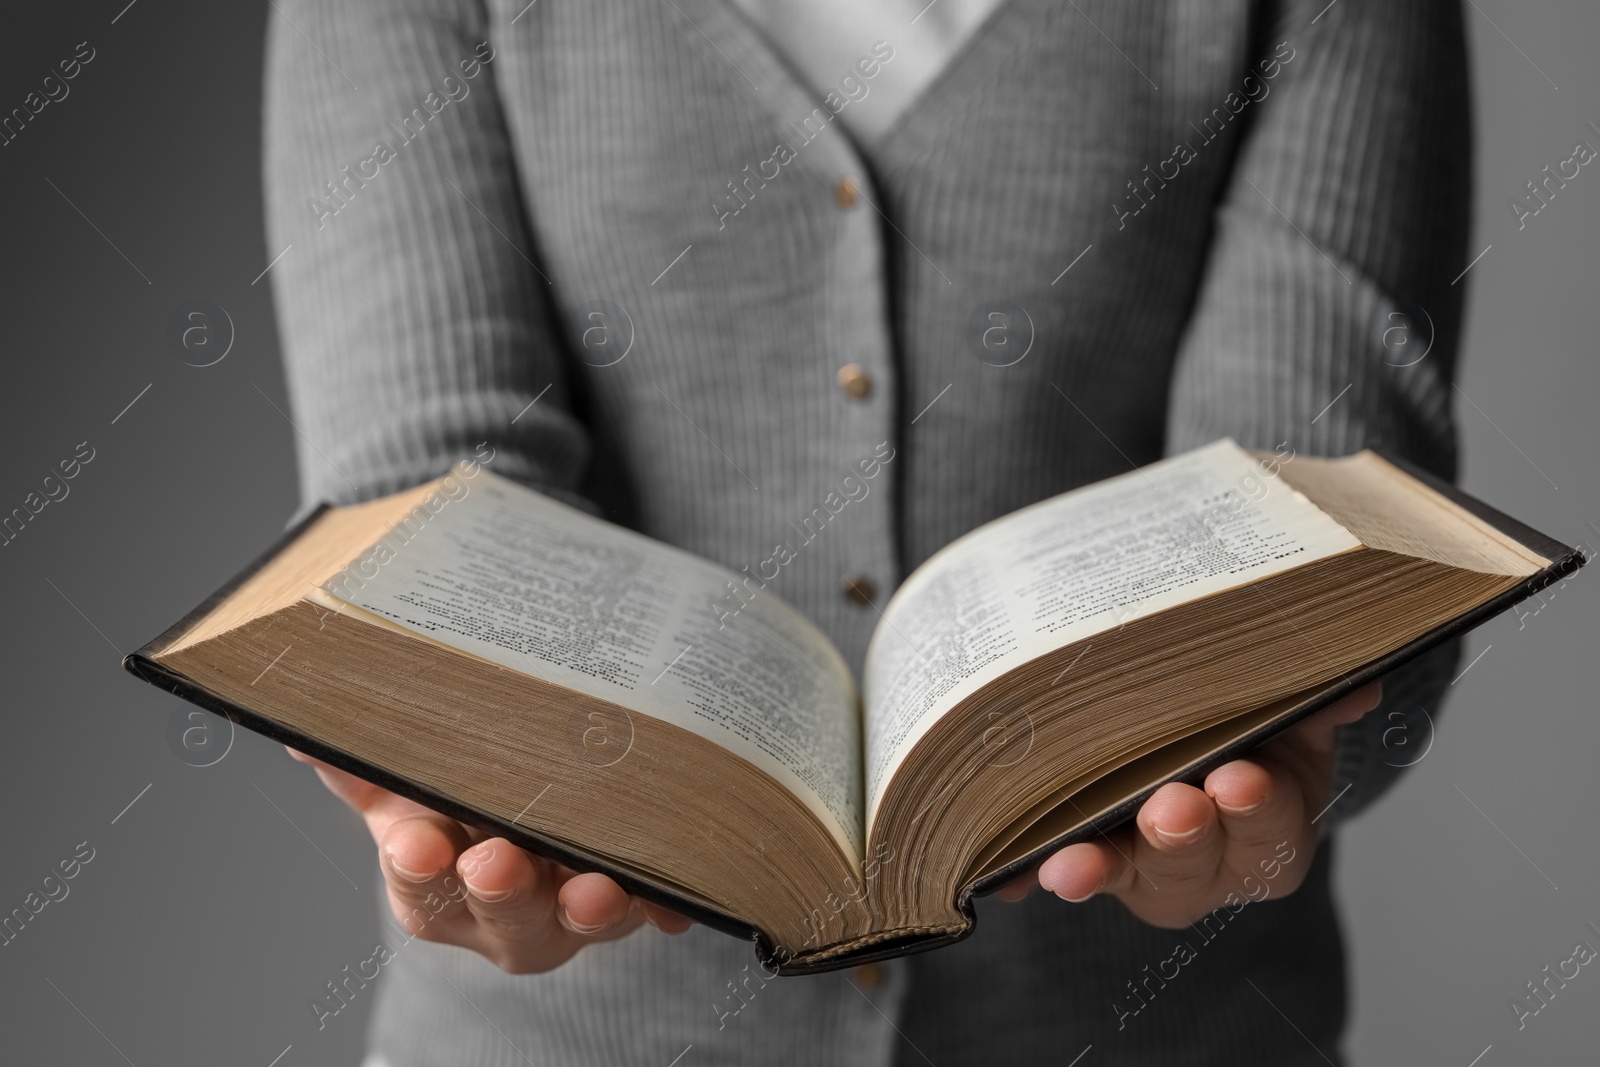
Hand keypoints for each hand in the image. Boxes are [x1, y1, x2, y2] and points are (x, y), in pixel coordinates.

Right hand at [287, 748, 692, 972]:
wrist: (532, 822)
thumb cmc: (458, 803)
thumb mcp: (407, 780)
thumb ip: (364, 757)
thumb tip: (302, 725)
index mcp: (435, 884)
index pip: (418, 881)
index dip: (417, 865)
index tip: (417, 841)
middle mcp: (502, 912)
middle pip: (502, 911)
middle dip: (501, 888)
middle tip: (497, 859)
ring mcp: (569, 913)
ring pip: (579, 919)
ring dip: (589, 906)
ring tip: (597, 888)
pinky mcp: (631, 904)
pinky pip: (651, 911)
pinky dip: (664, 904)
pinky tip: (675, 900)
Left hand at [995, 682, 1381, 925]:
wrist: (1206, 748)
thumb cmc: (1255, 734)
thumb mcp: (1293, 718)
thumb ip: (1316, 703)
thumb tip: (1356, 683)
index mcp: (1273, 831)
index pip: (1270, 829)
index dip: (1255, 809)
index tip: (1237, 782)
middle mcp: (1211, 865)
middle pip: (1194, 862)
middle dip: (1180, 836)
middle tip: (1167, 807)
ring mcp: (1146, 870)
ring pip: (1126, 873)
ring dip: (1098, 867)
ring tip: (1069, 864)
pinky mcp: (1091, 863)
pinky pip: (1063, 872)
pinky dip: (1031, 874)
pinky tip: (1006, 877)